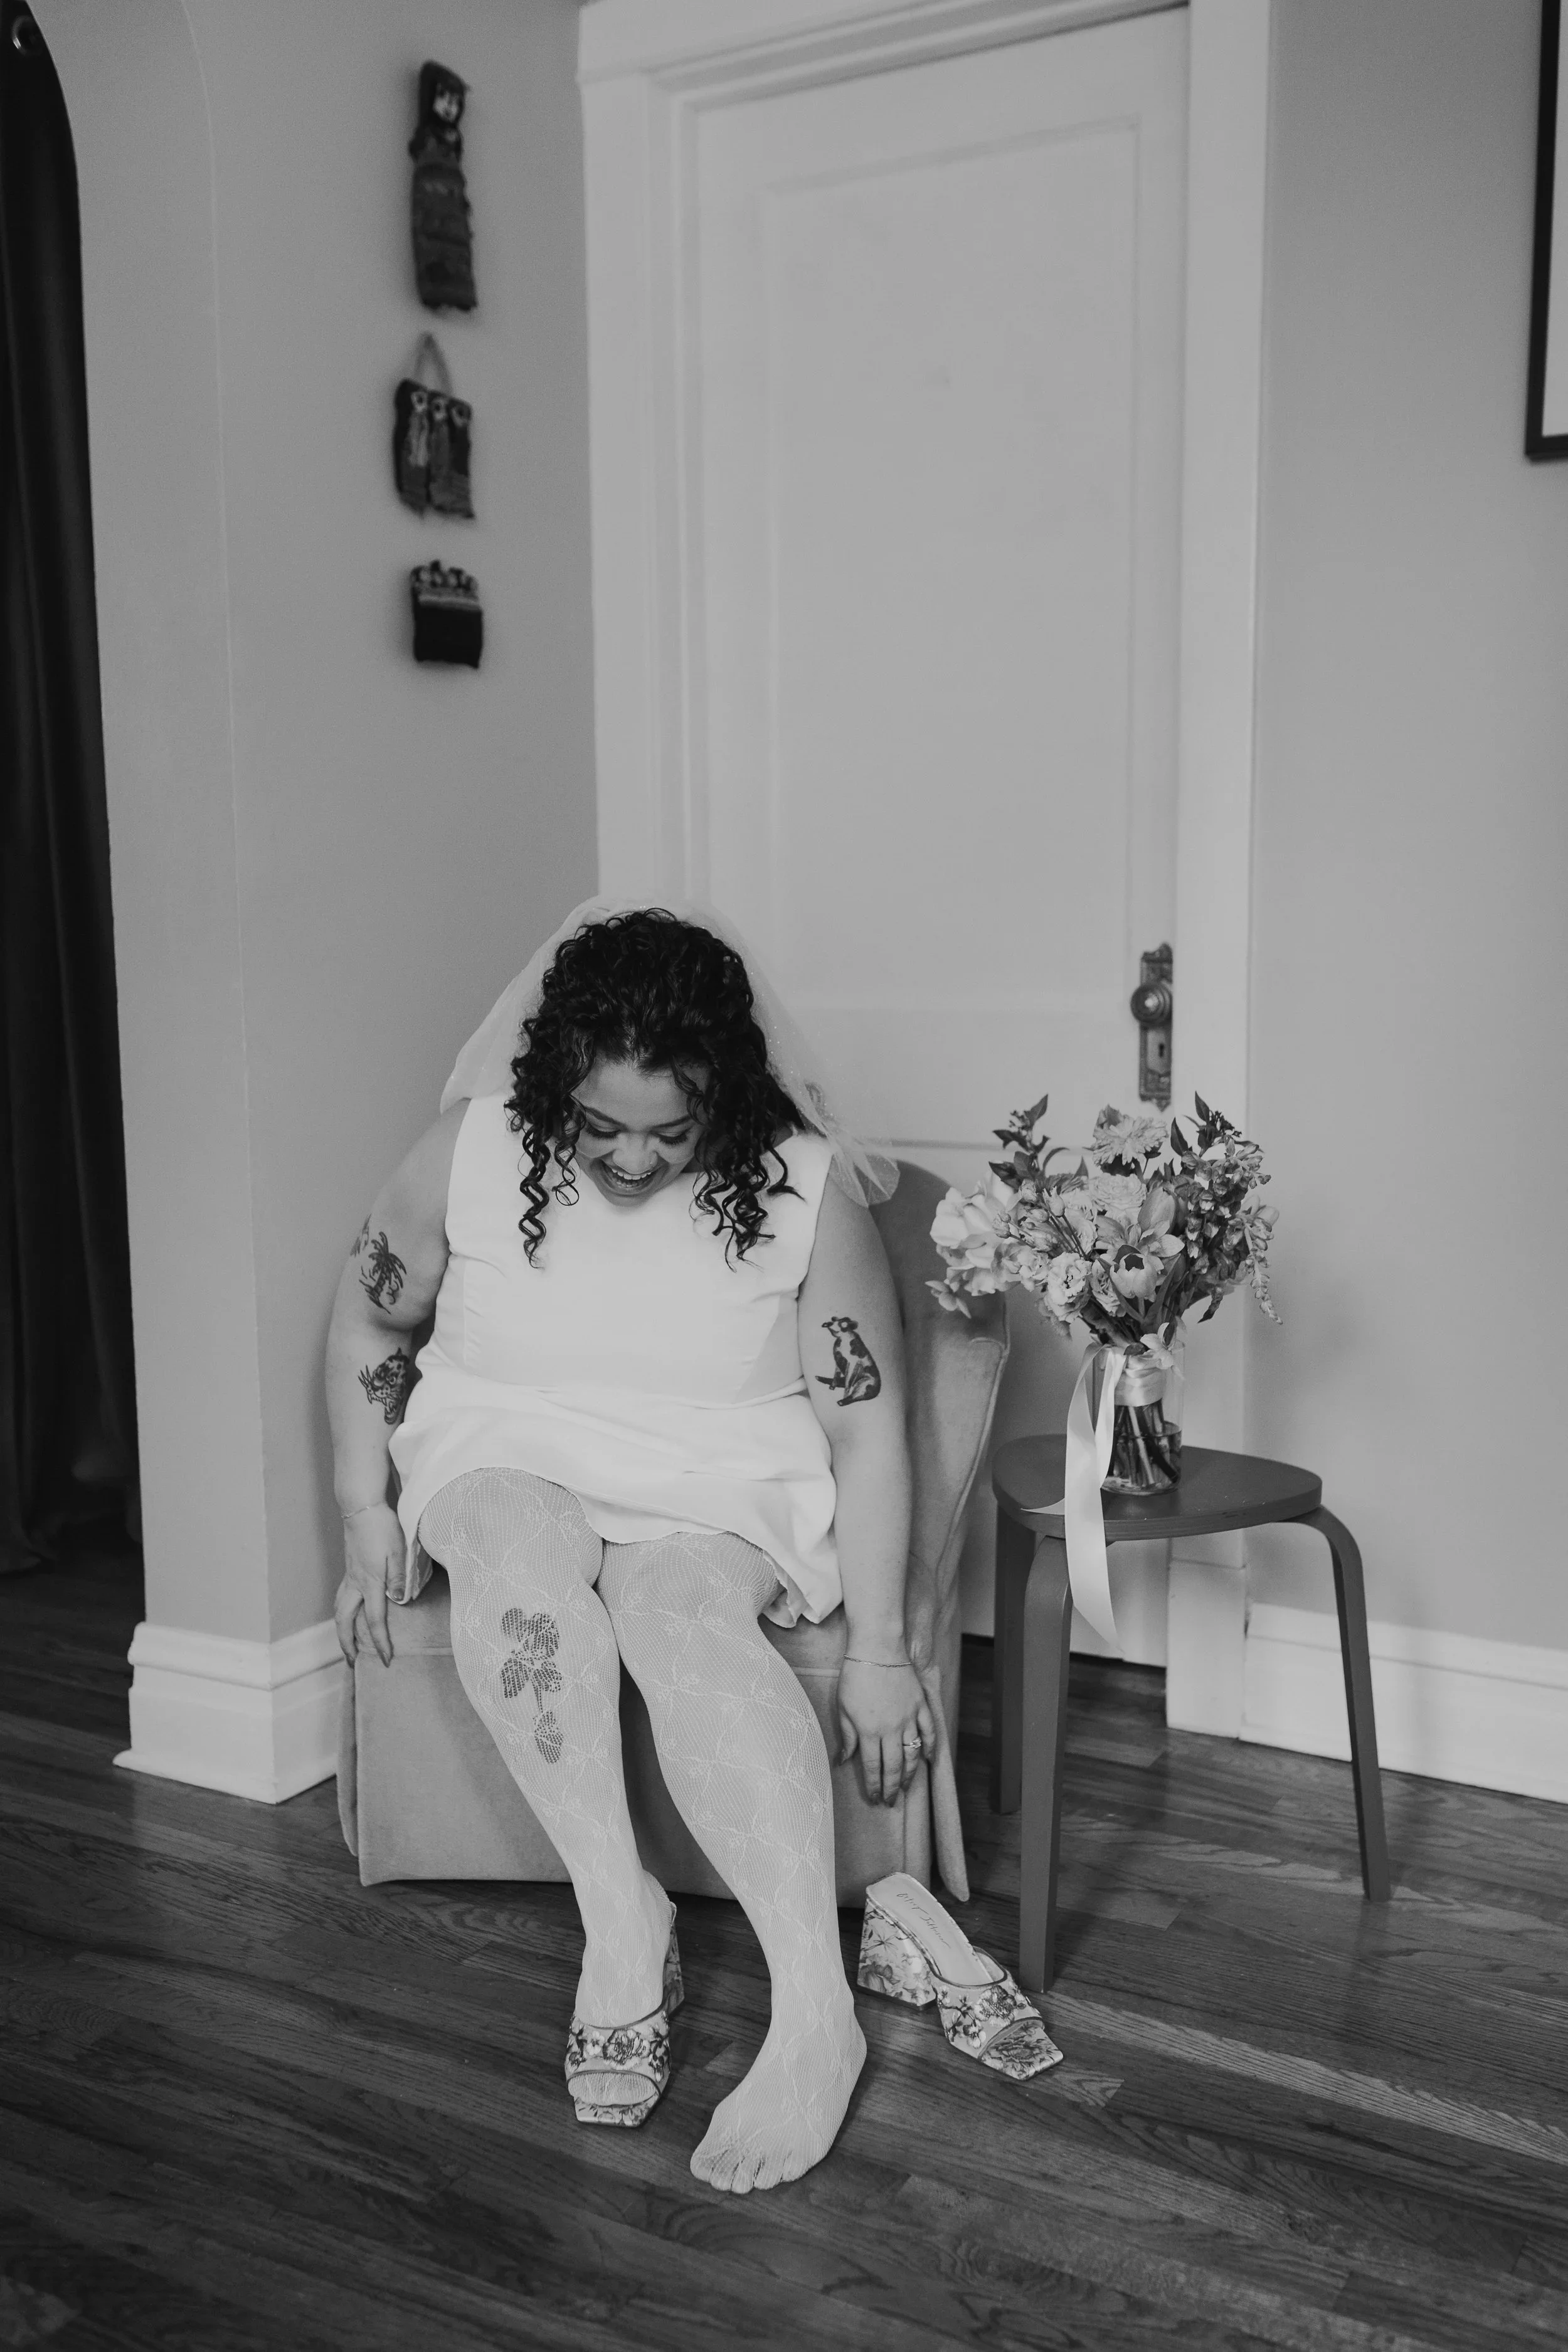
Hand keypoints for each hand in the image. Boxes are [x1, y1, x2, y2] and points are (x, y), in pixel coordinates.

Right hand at [334, 1501, 404, 1667]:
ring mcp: (349, 1576)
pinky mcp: (349, 1568)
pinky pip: (341, 1598)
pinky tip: (350, 1614)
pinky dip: (343, 1613)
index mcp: (370, 1582)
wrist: (361, 1507)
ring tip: (347, 1644)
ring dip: (341, 1630)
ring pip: (339, 1610)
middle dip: (346, 1644)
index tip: (386, 1660)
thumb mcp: (398, 1551)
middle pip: (344, 1621)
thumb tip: (399, 1601)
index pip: (375, 1620)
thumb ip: (399, 1577)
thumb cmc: (383, 1527)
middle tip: (352, 1662)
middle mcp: (355, 1583)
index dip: (380, 1642)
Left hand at [835, 1655, 934, 1806]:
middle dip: (892, 1788)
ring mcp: (909, 1718)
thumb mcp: (843, 1708)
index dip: (874, 1786)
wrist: (877, 1648)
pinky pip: (930, 1732)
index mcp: (869, 1731)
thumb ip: (847, 1736)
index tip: (874, 1798)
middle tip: (890, 1802)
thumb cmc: (855, 1676)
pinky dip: (931, 1748)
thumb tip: (843, 1760)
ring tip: (906, 1788)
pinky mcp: (920, 1706)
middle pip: (894, 1767)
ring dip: (910, 1775)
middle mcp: (891, 1730)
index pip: (872, 1767)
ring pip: (912, 1754)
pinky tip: (929, 1760)